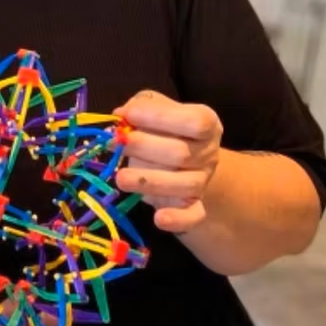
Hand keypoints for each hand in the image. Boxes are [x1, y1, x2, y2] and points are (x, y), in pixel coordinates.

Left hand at [113, 90, 221, 233]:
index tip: (128, 114)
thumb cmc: (165, 128)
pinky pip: (192, 216)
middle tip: (117, 143)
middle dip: (145, 148)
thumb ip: (141, 105)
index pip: (193, 121)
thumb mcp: (156, 107)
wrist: (187, 161)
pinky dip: (177, 220)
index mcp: (206, 124)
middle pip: (182, 154)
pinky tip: (159, 219)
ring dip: (149, 182)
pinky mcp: (195, 206)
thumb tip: (122, 114)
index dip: (160, 117)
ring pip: (183, 186)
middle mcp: (208, 153)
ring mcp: (202, 181)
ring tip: (121, 178)